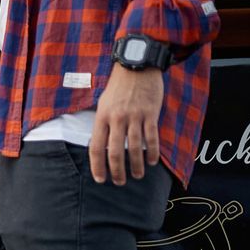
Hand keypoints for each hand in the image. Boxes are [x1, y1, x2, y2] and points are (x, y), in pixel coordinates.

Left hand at [91, 67, 163, 183]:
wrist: (136, 67)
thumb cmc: (118, 87)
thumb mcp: (103, 103)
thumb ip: (102, 123)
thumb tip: (100, 145)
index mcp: (101, 117)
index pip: (96, 148)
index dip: (97, 166)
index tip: (100, 179)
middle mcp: (116, 119)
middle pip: (115, 152)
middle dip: (117, 171)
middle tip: (119, 182)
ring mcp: (134, 117)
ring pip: (134, 148)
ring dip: (136, 166)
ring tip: (138, 176)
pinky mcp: (150, 114)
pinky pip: (151, 137)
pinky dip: (152, 152)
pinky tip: (153, 162)